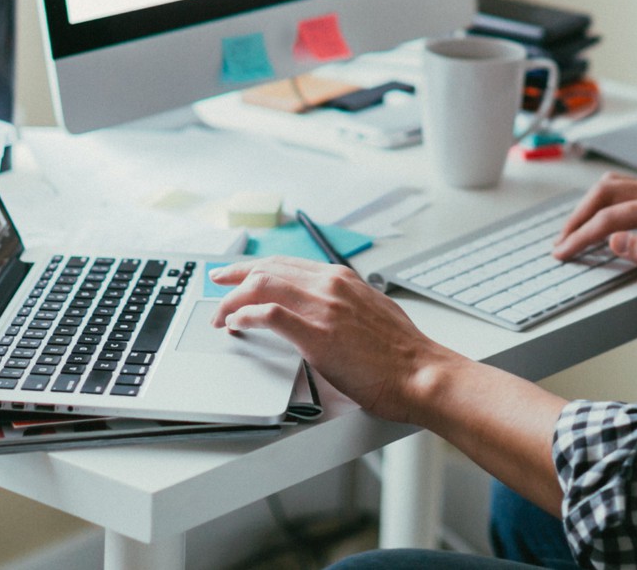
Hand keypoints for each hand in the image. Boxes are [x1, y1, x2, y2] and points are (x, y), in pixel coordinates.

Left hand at [208, 256, 455, 422]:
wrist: (421, 373)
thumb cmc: (402, 352)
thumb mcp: (372, 311)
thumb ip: (345, 304)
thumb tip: (325, 312)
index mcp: (342, 278)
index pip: (286, 263)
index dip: (254, 266)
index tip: (237, 273)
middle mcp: (330, 285)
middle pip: (267, 269)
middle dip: (234, 276)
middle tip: (215, 286)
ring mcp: (323, 307)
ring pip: (262, 285)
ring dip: (233, 301)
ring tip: (221, 316)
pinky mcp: (317, 334)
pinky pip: (269, 315)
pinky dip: (246, 316)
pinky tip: (238, 326)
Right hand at [551, 172, 636, 301]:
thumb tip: (615, 240)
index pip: (611, 217)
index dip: (583, 235)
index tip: (564, 251)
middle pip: (606, 193)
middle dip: (579, 217)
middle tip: (561, 241)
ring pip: (615, 187)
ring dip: (590, 207)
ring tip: (574, 230)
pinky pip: (627, 191)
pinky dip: (606, 204)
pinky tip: (600, 219)